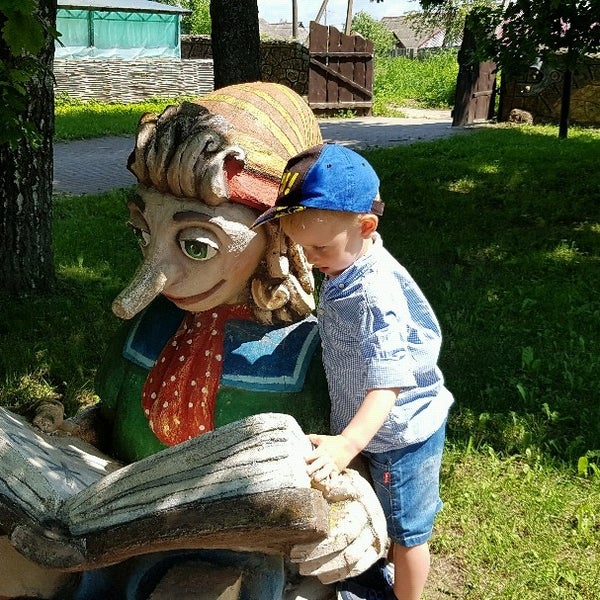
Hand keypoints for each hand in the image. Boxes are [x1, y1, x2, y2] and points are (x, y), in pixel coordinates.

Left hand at [289, 468, 387, 583]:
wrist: (374, 493)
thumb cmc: (352, 487)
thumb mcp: (345, 481)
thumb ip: (335, 486)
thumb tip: (326, 490)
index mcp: (363, 510)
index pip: (341, 536)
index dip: (318, 547)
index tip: (297, 550)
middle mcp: (372, 528)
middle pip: (346, 552)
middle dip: (319, 560)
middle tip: (299, 564)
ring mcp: (375, 541)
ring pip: (351, 562)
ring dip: (327, 569)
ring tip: (306, 570)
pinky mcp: (375, 551)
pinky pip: (359, 568)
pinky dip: (340, 574)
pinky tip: (323, 576)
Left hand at [305, 434, 357, 483]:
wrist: (349, 444)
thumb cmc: (334, 441)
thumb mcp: (323, 438)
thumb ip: (313, 438)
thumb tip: (303, 436)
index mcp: (322, 450)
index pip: (314, 454)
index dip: (308, 457)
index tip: (304, 459)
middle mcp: (326, 458)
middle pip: (319, 463)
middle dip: (313, 468)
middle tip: (307, 471)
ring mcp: (332, 465)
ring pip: (326, 472)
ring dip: (321, 476)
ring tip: (316, 479)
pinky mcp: (337, 470)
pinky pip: (334, 478)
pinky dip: (331, 484)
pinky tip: (327, 489)